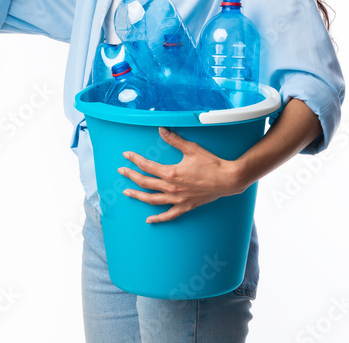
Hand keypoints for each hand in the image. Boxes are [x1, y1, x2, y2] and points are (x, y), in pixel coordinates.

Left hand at [119, 127, 247, 223]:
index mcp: (171, 173)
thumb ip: (174, 139)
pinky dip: (158, 218)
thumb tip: (161, 129)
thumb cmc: (211, 163)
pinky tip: (149, 219)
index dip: (135, 159)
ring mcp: (177, 199)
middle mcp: (171, 188)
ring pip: (152, 200)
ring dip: (138, 196)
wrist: (227, 179)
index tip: (126, 155)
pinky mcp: (185, 207)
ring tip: (127, 192)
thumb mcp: (191, 148)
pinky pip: (168, 215)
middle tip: (121, 171)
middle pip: (145, 182)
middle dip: (130, 176)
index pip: (147, 166)